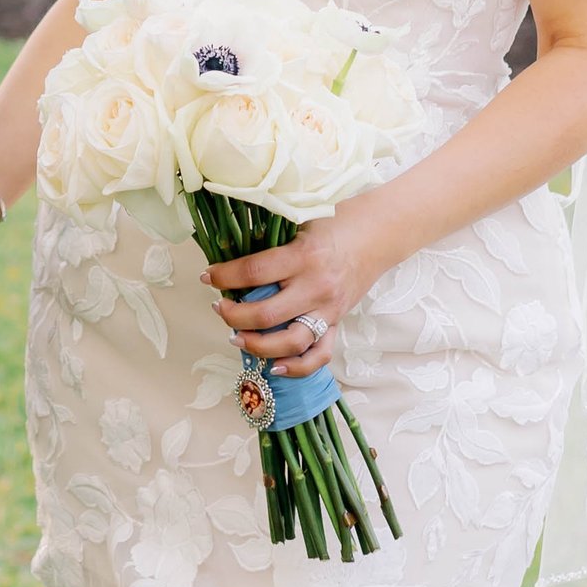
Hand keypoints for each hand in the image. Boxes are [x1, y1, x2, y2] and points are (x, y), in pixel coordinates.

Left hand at [201, 207, 384, 375]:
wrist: (378, 235)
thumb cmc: (335, 222)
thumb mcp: (301, 220)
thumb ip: (271, 239)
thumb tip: (230, 254)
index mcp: (304, 256)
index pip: (254, 272)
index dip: (224, 277)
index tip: (208, 277)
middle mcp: (316, 287)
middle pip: (266, 314)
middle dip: (233, 315)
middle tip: (218, 308)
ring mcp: (329, 309)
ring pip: (290, 342)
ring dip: (257, 345)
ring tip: (236, 338)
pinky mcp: (337, 322)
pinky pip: (319, 354)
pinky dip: (296, 366)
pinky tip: (274, 366)